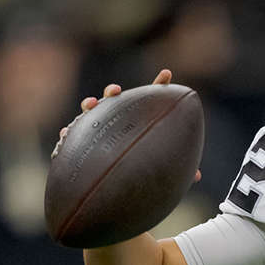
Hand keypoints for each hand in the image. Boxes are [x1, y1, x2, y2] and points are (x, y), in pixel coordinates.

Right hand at [50, 70, 197, 180]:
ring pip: (91, 112)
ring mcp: (97, 130)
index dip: (159, 86)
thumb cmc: (140, 174)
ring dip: (90, 105)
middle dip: (112, 92)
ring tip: (92, 104)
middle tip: (115, 91)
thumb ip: (174, 167)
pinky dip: (69, 132)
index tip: (167, 74)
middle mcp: (116, 122)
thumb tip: (197, 176)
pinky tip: (67, 132)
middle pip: (114, 101)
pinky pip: (72, 136)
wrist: (114, 190)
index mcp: (138, 122)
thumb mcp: (159, 168)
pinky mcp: (81, 144)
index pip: (148, 101)